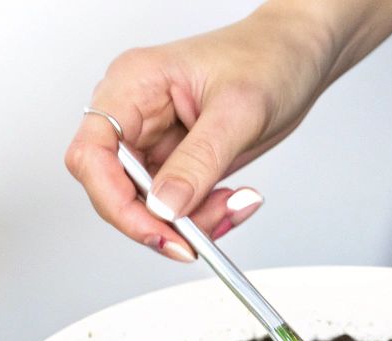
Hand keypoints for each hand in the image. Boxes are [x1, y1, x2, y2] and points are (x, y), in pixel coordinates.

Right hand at [64, 8, 336, 260]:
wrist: (299, 54)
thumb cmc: (269, 57)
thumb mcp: (239, 110)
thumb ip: (199, 161)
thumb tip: (165, 205)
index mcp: (133, 84)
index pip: (92, 152)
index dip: (114, 199)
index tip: (155, 227)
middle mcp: (135, 112)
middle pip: (115, 188)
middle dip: (160, 218)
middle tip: (198, 235)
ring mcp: (154, 138)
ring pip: (148, 205)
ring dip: (190, 221)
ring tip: (232, 205)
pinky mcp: (176, 159)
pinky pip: (175, 204)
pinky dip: (203, 215)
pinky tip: (232, 201)